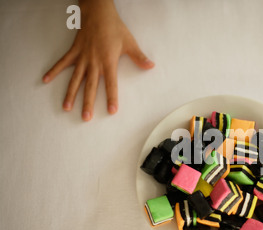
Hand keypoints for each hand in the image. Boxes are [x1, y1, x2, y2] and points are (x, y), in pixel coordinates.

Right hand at [42, 0, 153, 120]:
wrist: (98, 12)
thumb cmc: (114, 28)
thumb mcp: (129, 42)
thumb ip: (139, 57)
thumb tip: (151, 66)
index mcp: (108, 62)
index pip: (111, 84)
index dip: (112, 98)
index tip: (112, 111)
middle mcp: (94, 62)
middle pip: (90, 87)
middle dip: (88, 103)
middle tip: (86, 118)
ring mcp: (82, 57)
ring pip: (75, 79)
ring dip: (70, 94)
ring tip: (66, 107)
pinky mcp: (74, 51)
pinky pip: (62, 63)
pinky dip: (53, 70)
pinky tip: (45, 80)